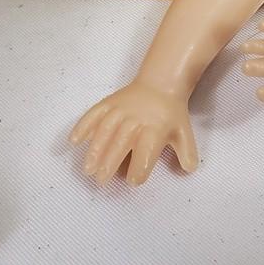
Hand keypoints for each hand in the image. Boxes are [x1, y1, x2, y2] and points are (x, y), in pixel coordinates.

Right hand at [69, 80, 197, 185]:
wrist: (161, 83)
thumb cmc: (171, 114)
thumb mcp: (183, 132)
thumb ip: (186, 152)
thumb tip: (190, 169)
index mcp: (156, 127)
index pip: (147, 148)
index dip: (141, 165)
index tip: (133, 181)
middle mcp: (137, 118)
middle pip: (122, 141)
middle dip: (111, 162)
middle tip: (101, 181)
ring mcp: (120, 109)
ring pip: (105, 129)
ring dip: (95, 149)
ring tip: (87, 169)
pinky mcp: (109, 102)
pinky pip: (94, 113)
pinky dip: (83, 126)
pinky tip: (73, 141)